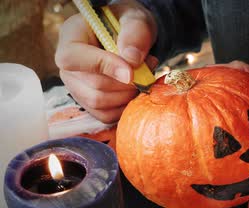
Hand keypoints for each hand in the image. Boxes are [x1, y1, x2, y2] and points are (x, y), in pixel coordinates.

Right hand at [55, 0, 157, 122]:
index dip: (103, 67)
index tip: (131, 71)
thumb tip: (131, 61)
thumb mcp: (135, 19)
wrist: (130, 37)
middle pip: (93, 87)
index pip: (72, 58)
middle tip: (148, 68)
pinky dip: (125, 107)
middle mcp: (68, 66)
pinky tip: (135, 91)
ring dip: (128, 95)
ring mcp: (76, 87)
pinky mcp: (89, 103)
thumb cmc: (128, 24)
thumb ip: (135, 34)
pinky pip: (106, 115)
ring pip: (99, 103)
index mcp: (71, 36)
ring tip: (143, 76)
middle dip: (127, 83)